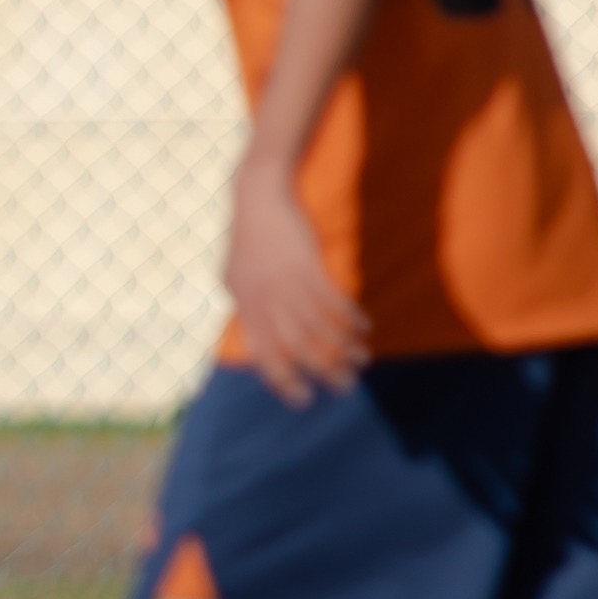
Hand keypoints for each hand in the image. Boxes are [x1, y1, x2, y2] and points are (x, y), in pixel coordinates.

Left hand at [221, 158, 369, 402]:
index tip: (302, 399)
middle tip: (344, 388)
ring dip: (344, 347)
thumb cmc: (247, 239)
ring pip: (319, 327)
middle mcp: (266, 300)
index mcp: (246, 306)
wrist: (258, 199)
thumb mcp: (233, 277)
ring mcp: (287, 284)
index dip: (283, 380)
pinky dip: (349, 317)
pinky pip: (332, 300)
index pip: (264, 354)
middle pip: (295, 348)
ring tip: (362, 361)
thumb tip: (251, 336)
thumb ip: (244, 307)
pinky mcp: (308, 267)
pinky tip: (365, 329)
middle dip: (322, 371)